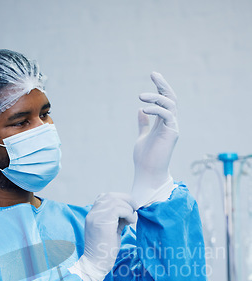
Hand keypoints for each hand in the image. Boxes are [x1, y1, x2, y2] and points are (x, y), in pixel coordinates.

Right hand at [68, 193, 136, 280]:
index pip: (105, 197)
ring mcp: (96, 216)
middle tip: (135, 210)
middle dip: (126, 200)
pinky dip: (128, 214)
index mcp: (92, 215)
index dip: (120, 199)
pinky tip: (130, 223)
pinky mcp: (102, 221)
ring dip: (128, 208)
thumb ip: (117, 219)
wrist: (96, 263)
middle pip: (111, 196)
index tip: (129, 209)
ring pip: (116, 201)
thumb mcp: (112, 230)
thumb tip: (129, 210)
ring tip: (131, 220)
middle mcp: (92, 213)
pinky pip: (119, 209)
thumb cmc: (104, 250)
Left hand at [131, 72, 178, 207]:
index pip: (165, 100)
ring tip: (141, 96)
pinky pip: (167, 115)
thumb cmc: (145, 159)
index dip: (161, 87)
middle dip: (163, 85)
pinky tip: (144, 109)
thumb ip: (143, 124)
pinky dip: (156, 109)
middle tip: (153, 74)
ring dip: (156, 97)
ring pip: (170, 104)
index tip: (154, 75)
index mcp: (163, 123)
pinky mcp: (172, 133)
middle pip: (171, 98)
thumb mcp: (142, 137)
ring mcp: (172, 128)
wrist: (148, 174)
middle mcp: (170, 123)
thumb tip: (140, 111)